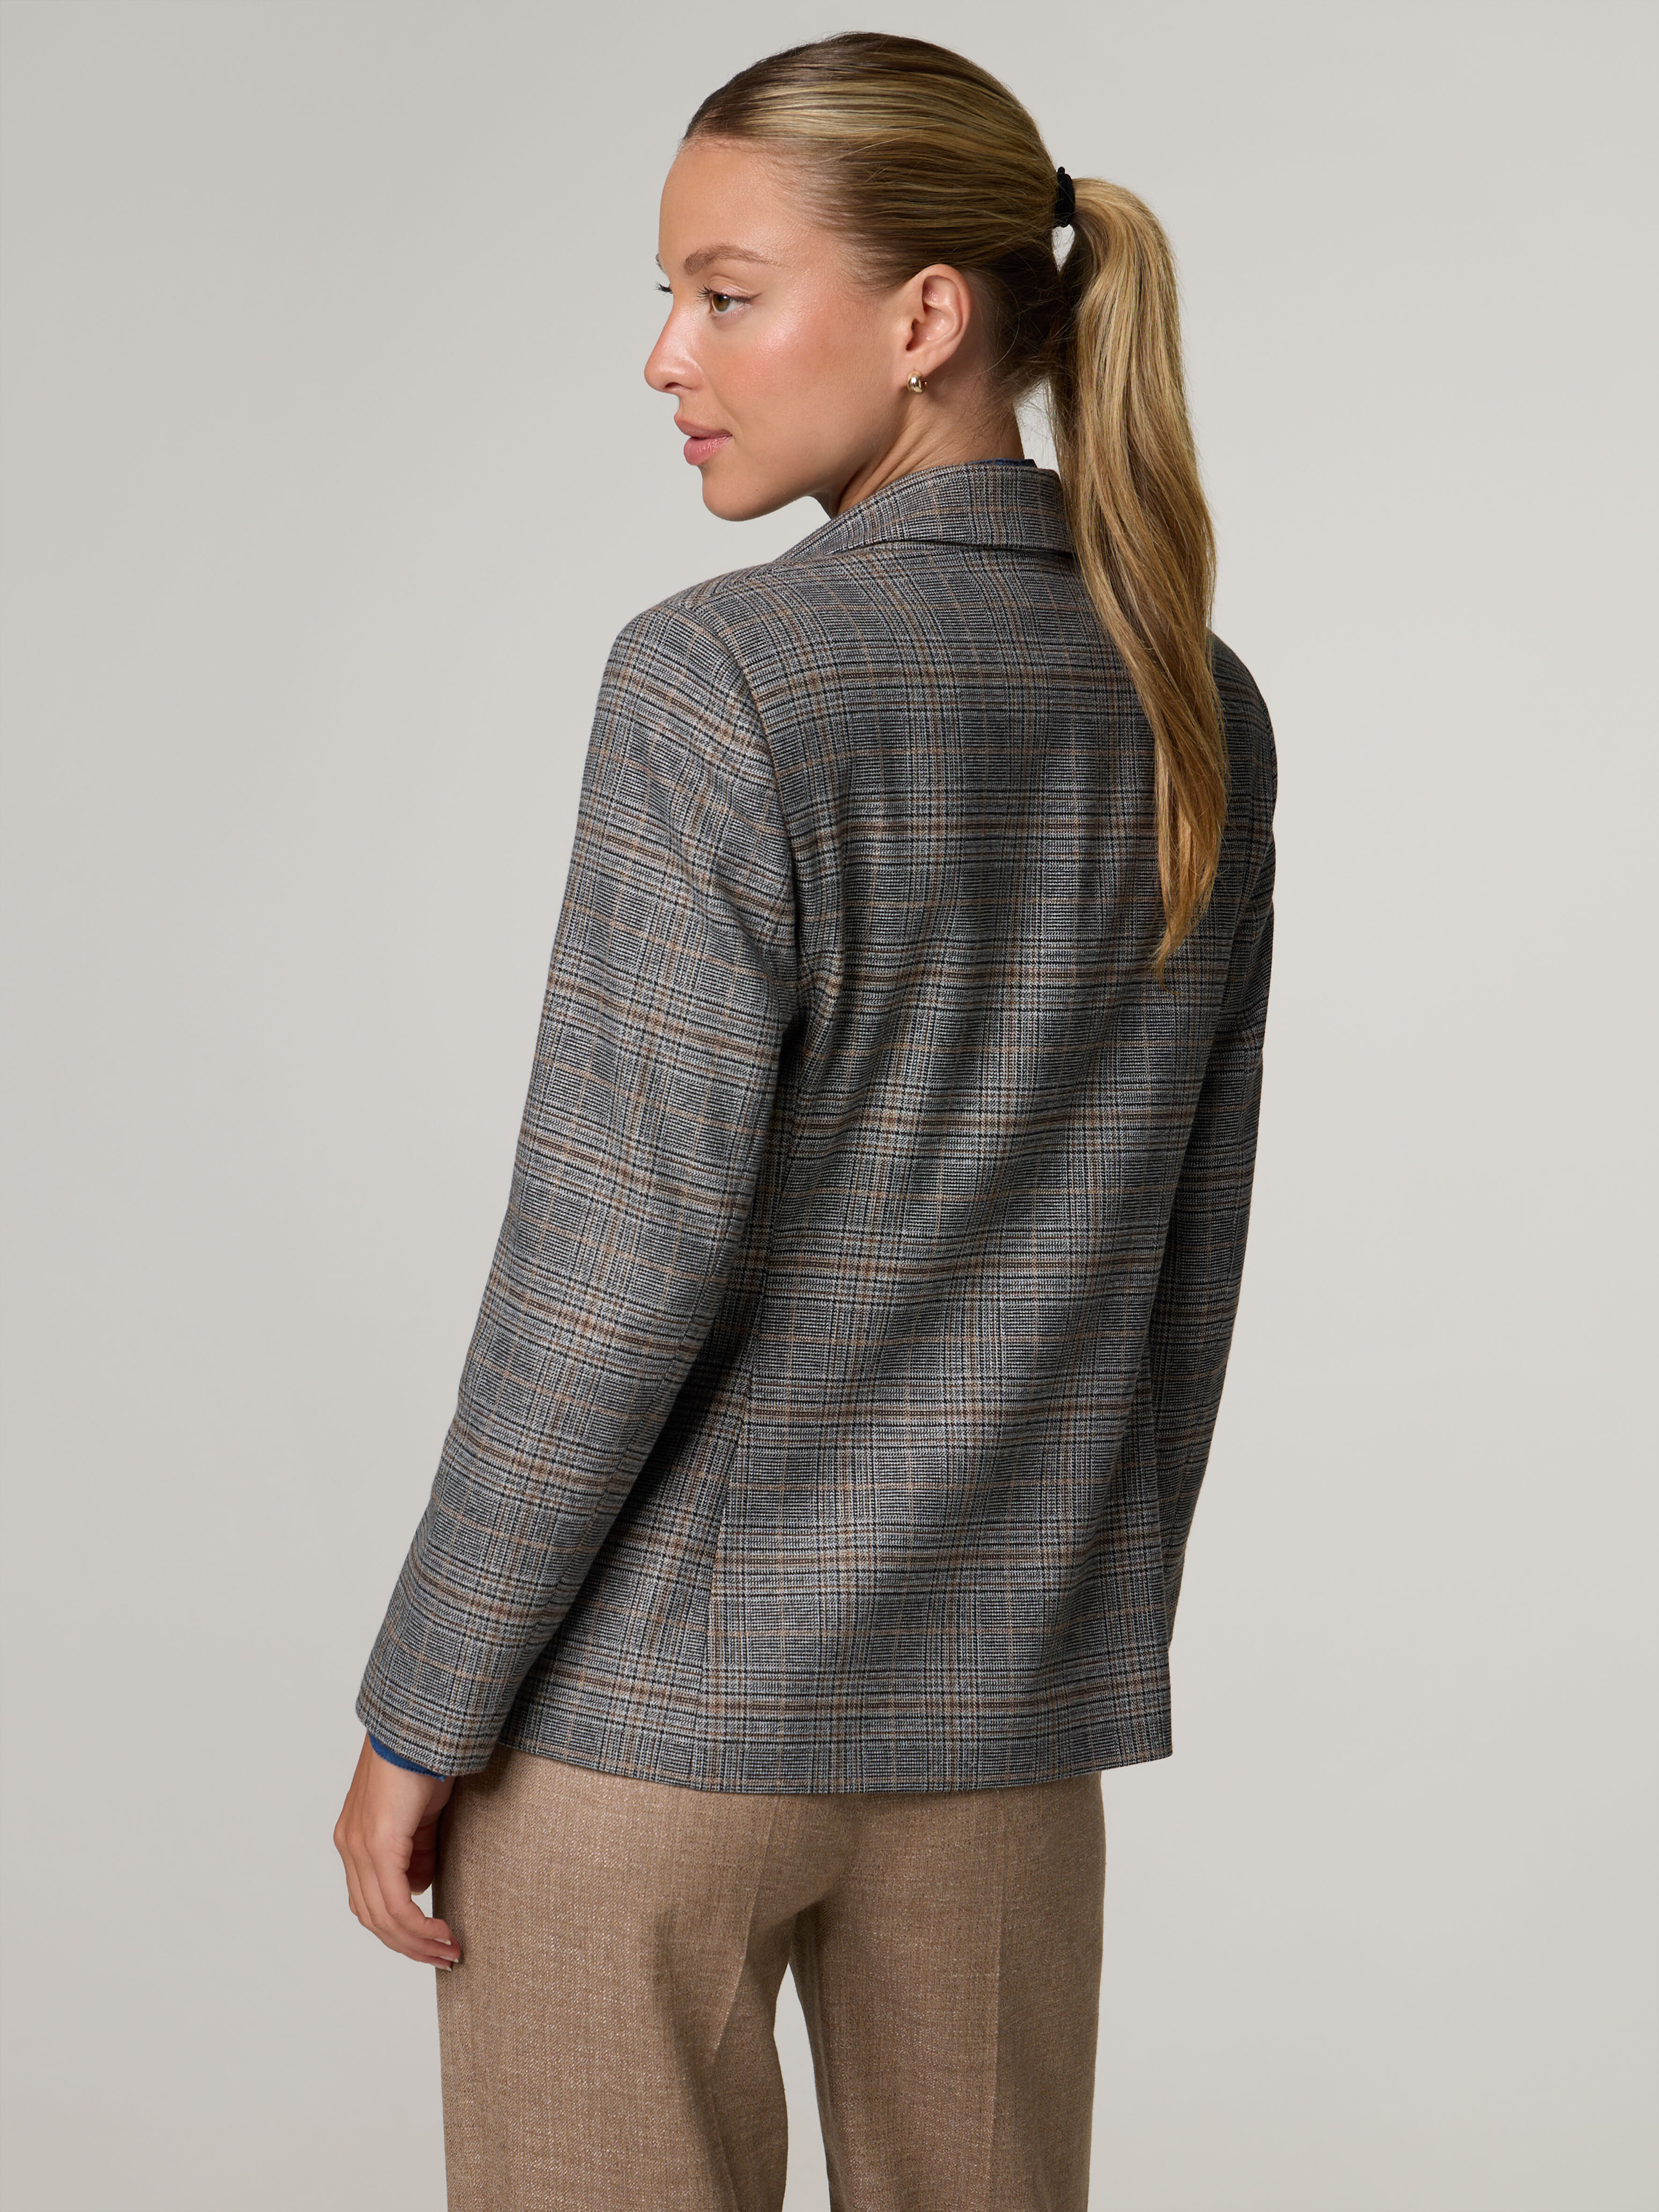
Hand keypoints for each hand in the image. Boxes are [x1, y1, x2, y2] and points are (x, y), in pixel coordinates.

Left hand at [334, 1730, 461, 1967]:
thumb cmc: (426, 1759)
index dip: (400, 1931)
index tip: (433, 1944)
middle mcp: (349, 1846)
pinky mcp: (377, 1843)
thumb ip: (416, 1850)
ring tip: (448, 1951)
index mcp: (355, 1839)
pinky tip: (440, 1932)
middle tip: (444, 1957)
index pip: (370, 1902)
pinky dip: (417, 1926)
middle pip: (372, 1918)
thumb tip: (419, 1885)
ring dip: (416, 1942)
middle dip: (410, 1946)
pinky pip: (393, 1902)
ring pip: (381, 1917)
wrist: (421, 1726)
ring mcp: (358, 1845)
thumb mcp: (421, 1815)